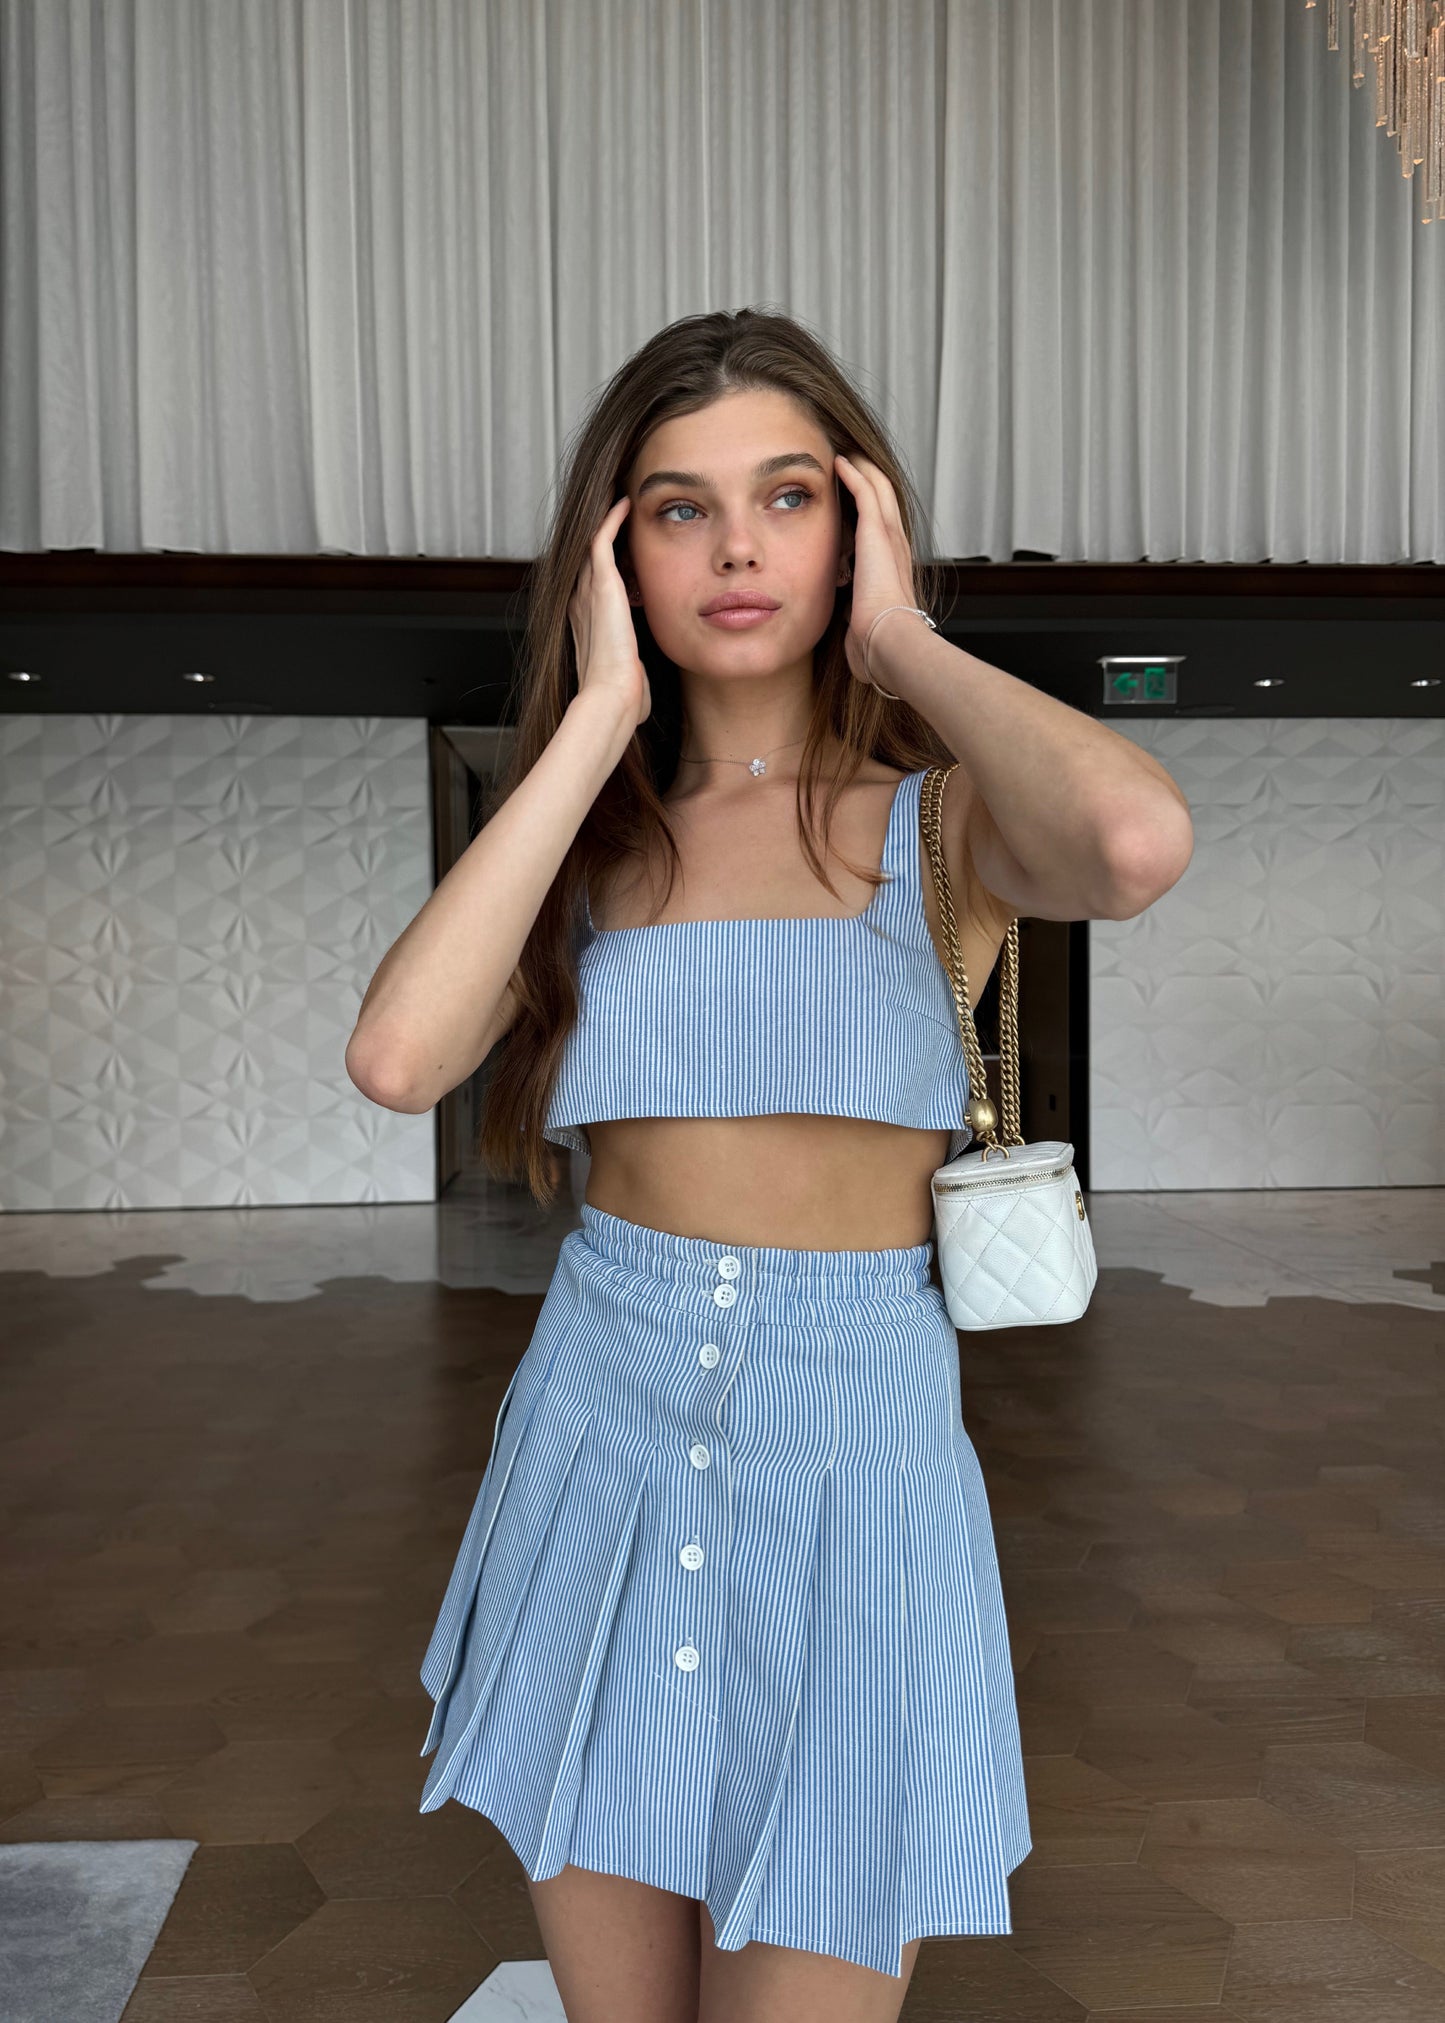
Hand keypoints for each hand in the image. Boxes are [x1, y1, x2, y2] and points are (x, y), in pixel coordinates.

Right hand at [568, 495, 650, 729]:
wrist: (612, 698)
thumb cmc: (623, 698)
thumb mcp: (630, 679)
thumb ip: (634, 674)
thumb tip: (644, 690)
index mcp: (586, 624)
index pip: (591, 584)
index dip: (603, 564)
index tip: (619, 550)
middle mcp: (581, 603)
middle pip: (587, 558)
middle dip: (601, 535)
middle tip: (617, 511)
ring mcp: (588, 592)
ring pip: (592, 542)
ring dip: (605, 521)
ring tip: (619, 499)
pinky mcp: (600, 584)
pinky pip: (601, 539)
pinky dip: (612, 519)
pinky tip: (624, 503)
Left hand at [834, 451, 923, 690]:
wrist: (888, 641)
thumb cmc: (877, 644)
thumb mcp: (863, 626)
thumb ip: (855, 619)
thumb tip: (847, 628)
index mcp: (893, 569)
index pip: (883, 531)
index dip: (870, 512)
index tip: (853, 502)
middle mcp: (896, 548)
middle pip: (885, 502)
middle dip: (869, 481)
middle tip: (852, 463)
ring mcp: (889, 537)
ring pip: (879, 489)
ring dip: (862, 469)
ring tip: (846, 454)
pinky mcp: (877, 531)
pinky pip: (866, 490)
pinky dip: (854, 473)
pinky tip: (839, 462)